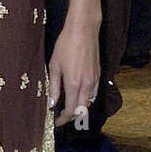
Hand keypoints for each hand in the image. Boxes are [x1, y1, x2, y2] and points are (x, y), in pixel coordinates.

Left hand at [48, 12, 99, 128]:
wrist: (83, 29)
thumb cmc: (66, 45)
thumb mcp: (54, 65)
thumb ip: (53, 86)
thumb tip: (52, 103)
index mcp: (74, 84)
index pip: (71, 110)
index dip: (64, 119)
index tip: (57, 122)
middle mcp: (87, 84)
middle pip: (82, 110)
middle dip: (72, 117)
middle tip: (62, 117)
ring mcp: (94, 79)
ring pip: (89, 103)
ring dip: (80, 109)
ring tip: (69, 107)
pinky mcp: (98, 74)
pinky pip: (94, 93)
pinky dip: (86, 99)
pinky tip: (79, 95)